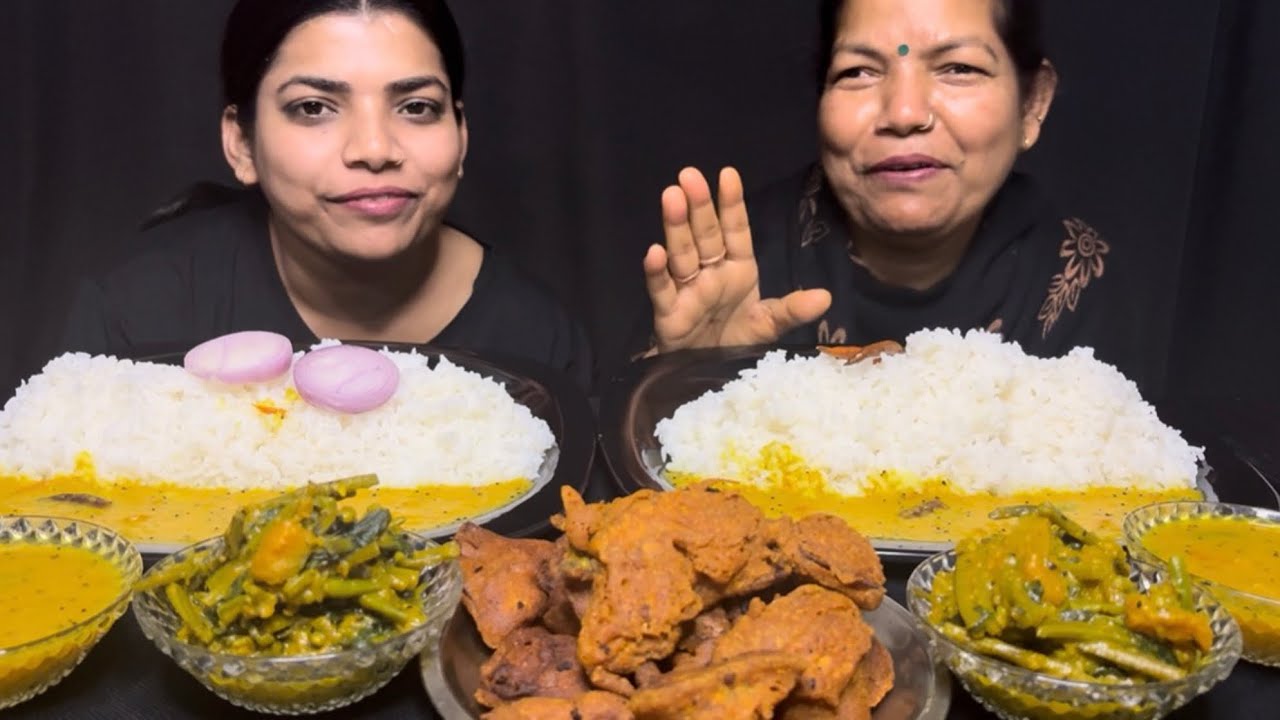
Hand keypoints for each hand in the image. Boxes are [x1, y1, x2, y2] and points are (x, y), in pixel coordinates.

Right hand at [643, 167, 830, 352]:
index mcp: (737, 269)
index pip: (734, 231)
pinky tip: (654, 252)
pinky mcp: (669, 314)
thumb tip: (826, 297)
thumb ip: (792, 310)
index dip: (731, 204)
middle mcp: (711, 274)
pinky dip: (658, 272)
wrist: (709, 376)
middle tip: (689, 175)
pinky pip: (662, 290)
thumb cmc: (736, 342)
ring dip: (676, 227)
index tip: (727, 174)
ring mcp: (688, 291)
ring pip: (682, 254)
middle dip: (698, 206)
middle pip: (704, 236)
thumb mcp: (768, 325)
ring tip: (671, 197)